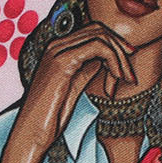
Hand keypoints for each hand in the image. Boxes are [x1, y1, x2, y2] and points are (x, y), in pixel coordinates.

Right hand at [0, 22, 136, 162]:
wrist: (31, 133)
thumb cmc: (49, 115)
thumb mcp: (74, 87)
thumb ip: (86, 69)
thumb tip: (104, 59)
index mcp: (57, 50)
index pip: (92, 32)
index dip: (114, 45)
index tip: (126, 67)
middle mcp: (56, 45)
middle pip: (98, 29)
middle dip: (120, 49)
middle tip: (130, 73)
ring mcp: (57, 51)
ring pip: (101, 36)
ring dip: (120, 57)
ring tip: (126, 79)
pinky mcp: (62, 63)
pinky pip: (98, 48)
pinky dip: (113, 61)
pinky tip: (116, 79)